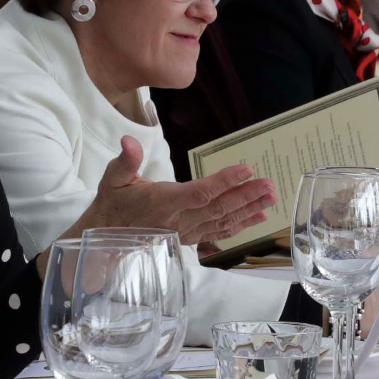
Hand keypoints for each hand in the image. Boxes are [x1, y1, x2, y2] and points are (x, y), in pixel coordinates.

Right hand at [82, 137, 274, 244]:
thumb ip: (125, 160)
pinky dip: (241, 226)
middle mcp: (178, 220)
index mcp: (163, 202)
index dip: (224, 182)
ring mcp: (186, 232)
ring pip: (223, 221)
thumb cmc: (113, 204)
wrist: (107, 236)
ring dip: (249, 209)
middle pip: (218, 208)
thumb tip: (128, 141)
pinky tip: (258, 217)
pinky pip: (219, 232)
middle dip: (246, 196)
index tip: (246, 170)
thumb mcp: (113, 178)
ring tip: (271, 198)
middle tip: (270, 184)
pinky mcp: (190, 238)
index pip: (199, 192)